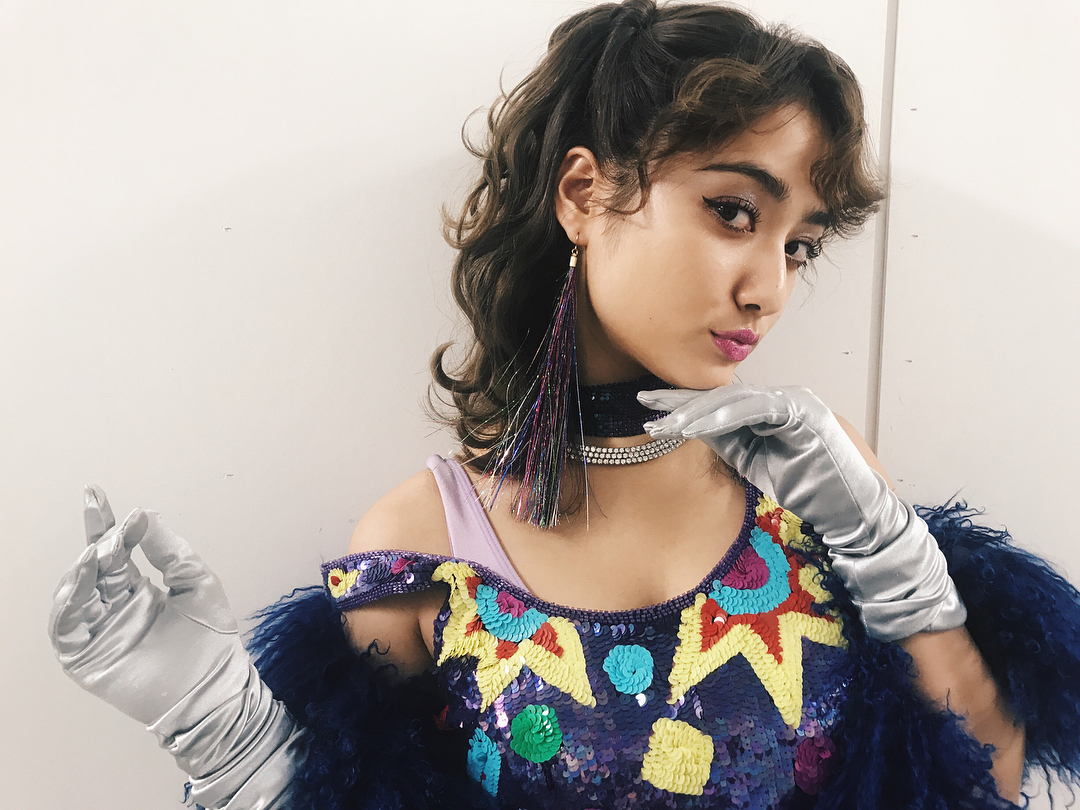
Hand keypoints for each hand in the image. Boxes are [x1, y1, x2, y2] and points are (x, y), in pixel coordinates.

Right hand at [48, 486, 302, 807]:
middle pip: (92, 567)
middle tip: (106, 523)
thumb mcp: (195, 581)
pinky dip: (66, 605)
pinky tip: (81, 583)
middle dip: (96, 541)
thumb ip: (169, 550)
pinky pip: (64, 629)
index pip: (113, 551)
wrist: (215, 688)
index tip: (95, 494)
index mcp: (138, 589)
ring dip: (81, 569)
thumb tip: (144, 517)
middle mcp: (113, 608)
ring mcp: (98, 633)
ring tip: (98, 552)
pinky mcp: (86, 660)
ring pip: (74, 594)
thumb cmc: (212, 639)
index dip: (104, 524)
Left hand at [640, 384, 966, 640]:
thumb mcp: (758, 467)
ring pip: (735, 399)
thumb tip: (692, 435)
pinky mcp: (805, 413)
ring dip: (697, 408)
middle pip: (721, 397)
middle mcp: (779, 403)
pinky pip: (759, 408)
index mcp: (767, 415)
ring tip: (665, 417)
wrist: (860, 515)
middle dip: (682, 399)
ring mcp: (793, 404)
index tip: (649, 409)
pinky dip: (728, 412)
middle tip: (645, 400)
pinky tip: (699, 421)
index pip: (718, 405)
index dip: (683, 406)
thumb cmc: (814, 494)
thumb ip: (731, 447)